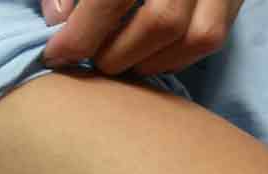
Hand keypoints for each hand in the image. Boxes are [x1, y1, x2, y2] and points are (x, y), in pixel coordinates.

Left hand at [41, 0, 243, 74]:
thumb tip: (58, 19)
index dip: (81, 35)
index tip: (56, 55)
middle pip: (162, 21)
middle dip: (116, 52)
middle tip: (90, 56)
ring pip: (195, 35)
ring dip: (148, 61)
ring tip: (117, 57)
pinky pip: (211, 37)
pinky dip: (174, 57)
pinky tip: (146, 54)